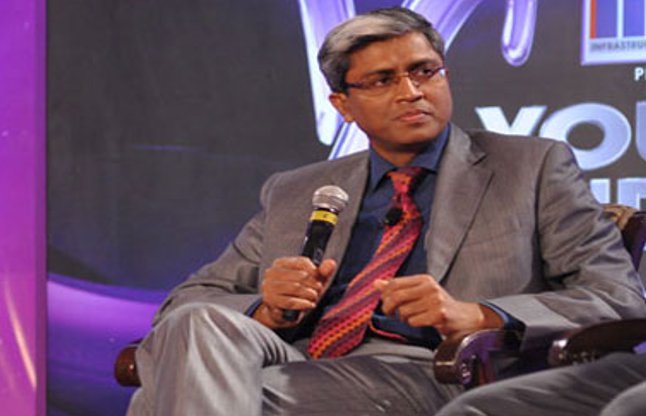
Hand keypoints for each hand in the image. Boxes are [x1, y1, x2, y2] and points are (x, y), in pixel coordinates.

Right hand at [253, 257, 335, 327]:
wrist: (283, 312)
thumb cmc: (298, 292)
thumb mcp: (312, 280)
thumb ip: (322, 271)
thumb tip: (331, 263)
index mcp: (280, 263)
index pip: (302, 262)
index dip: (314, 272)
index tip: (319, 279)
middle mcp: (271, 272)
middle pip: (300, 275)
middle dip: (313, 284)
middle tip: (318, 291)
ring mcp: (269, 286)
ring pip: (295, 288)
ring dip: (309, 294)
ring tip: (314, 297)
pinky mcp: (270, 300)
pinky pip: (290, 301)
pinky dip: (303, 303)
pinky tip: (309, 305)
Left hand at [374, 275, 502, 334]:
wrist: (466, 317)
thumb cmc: (440, 305)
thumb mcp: (420, 292)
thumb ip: (399, 288)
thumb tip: (376, 283)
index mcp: (424, 279)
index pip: (394, 283)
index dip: (385, 295)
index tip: (385, 303)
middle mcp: (430, 287)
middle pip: (396, 296)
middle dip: (389, 308)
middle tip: (391, 313)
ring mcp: (436, 300)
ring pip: (404, 311)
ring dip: (404, 318)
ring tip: (414, 318)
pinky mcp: (439, 314)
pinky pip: (414, 321)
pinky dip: (414, 324)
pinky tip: (422, 322)